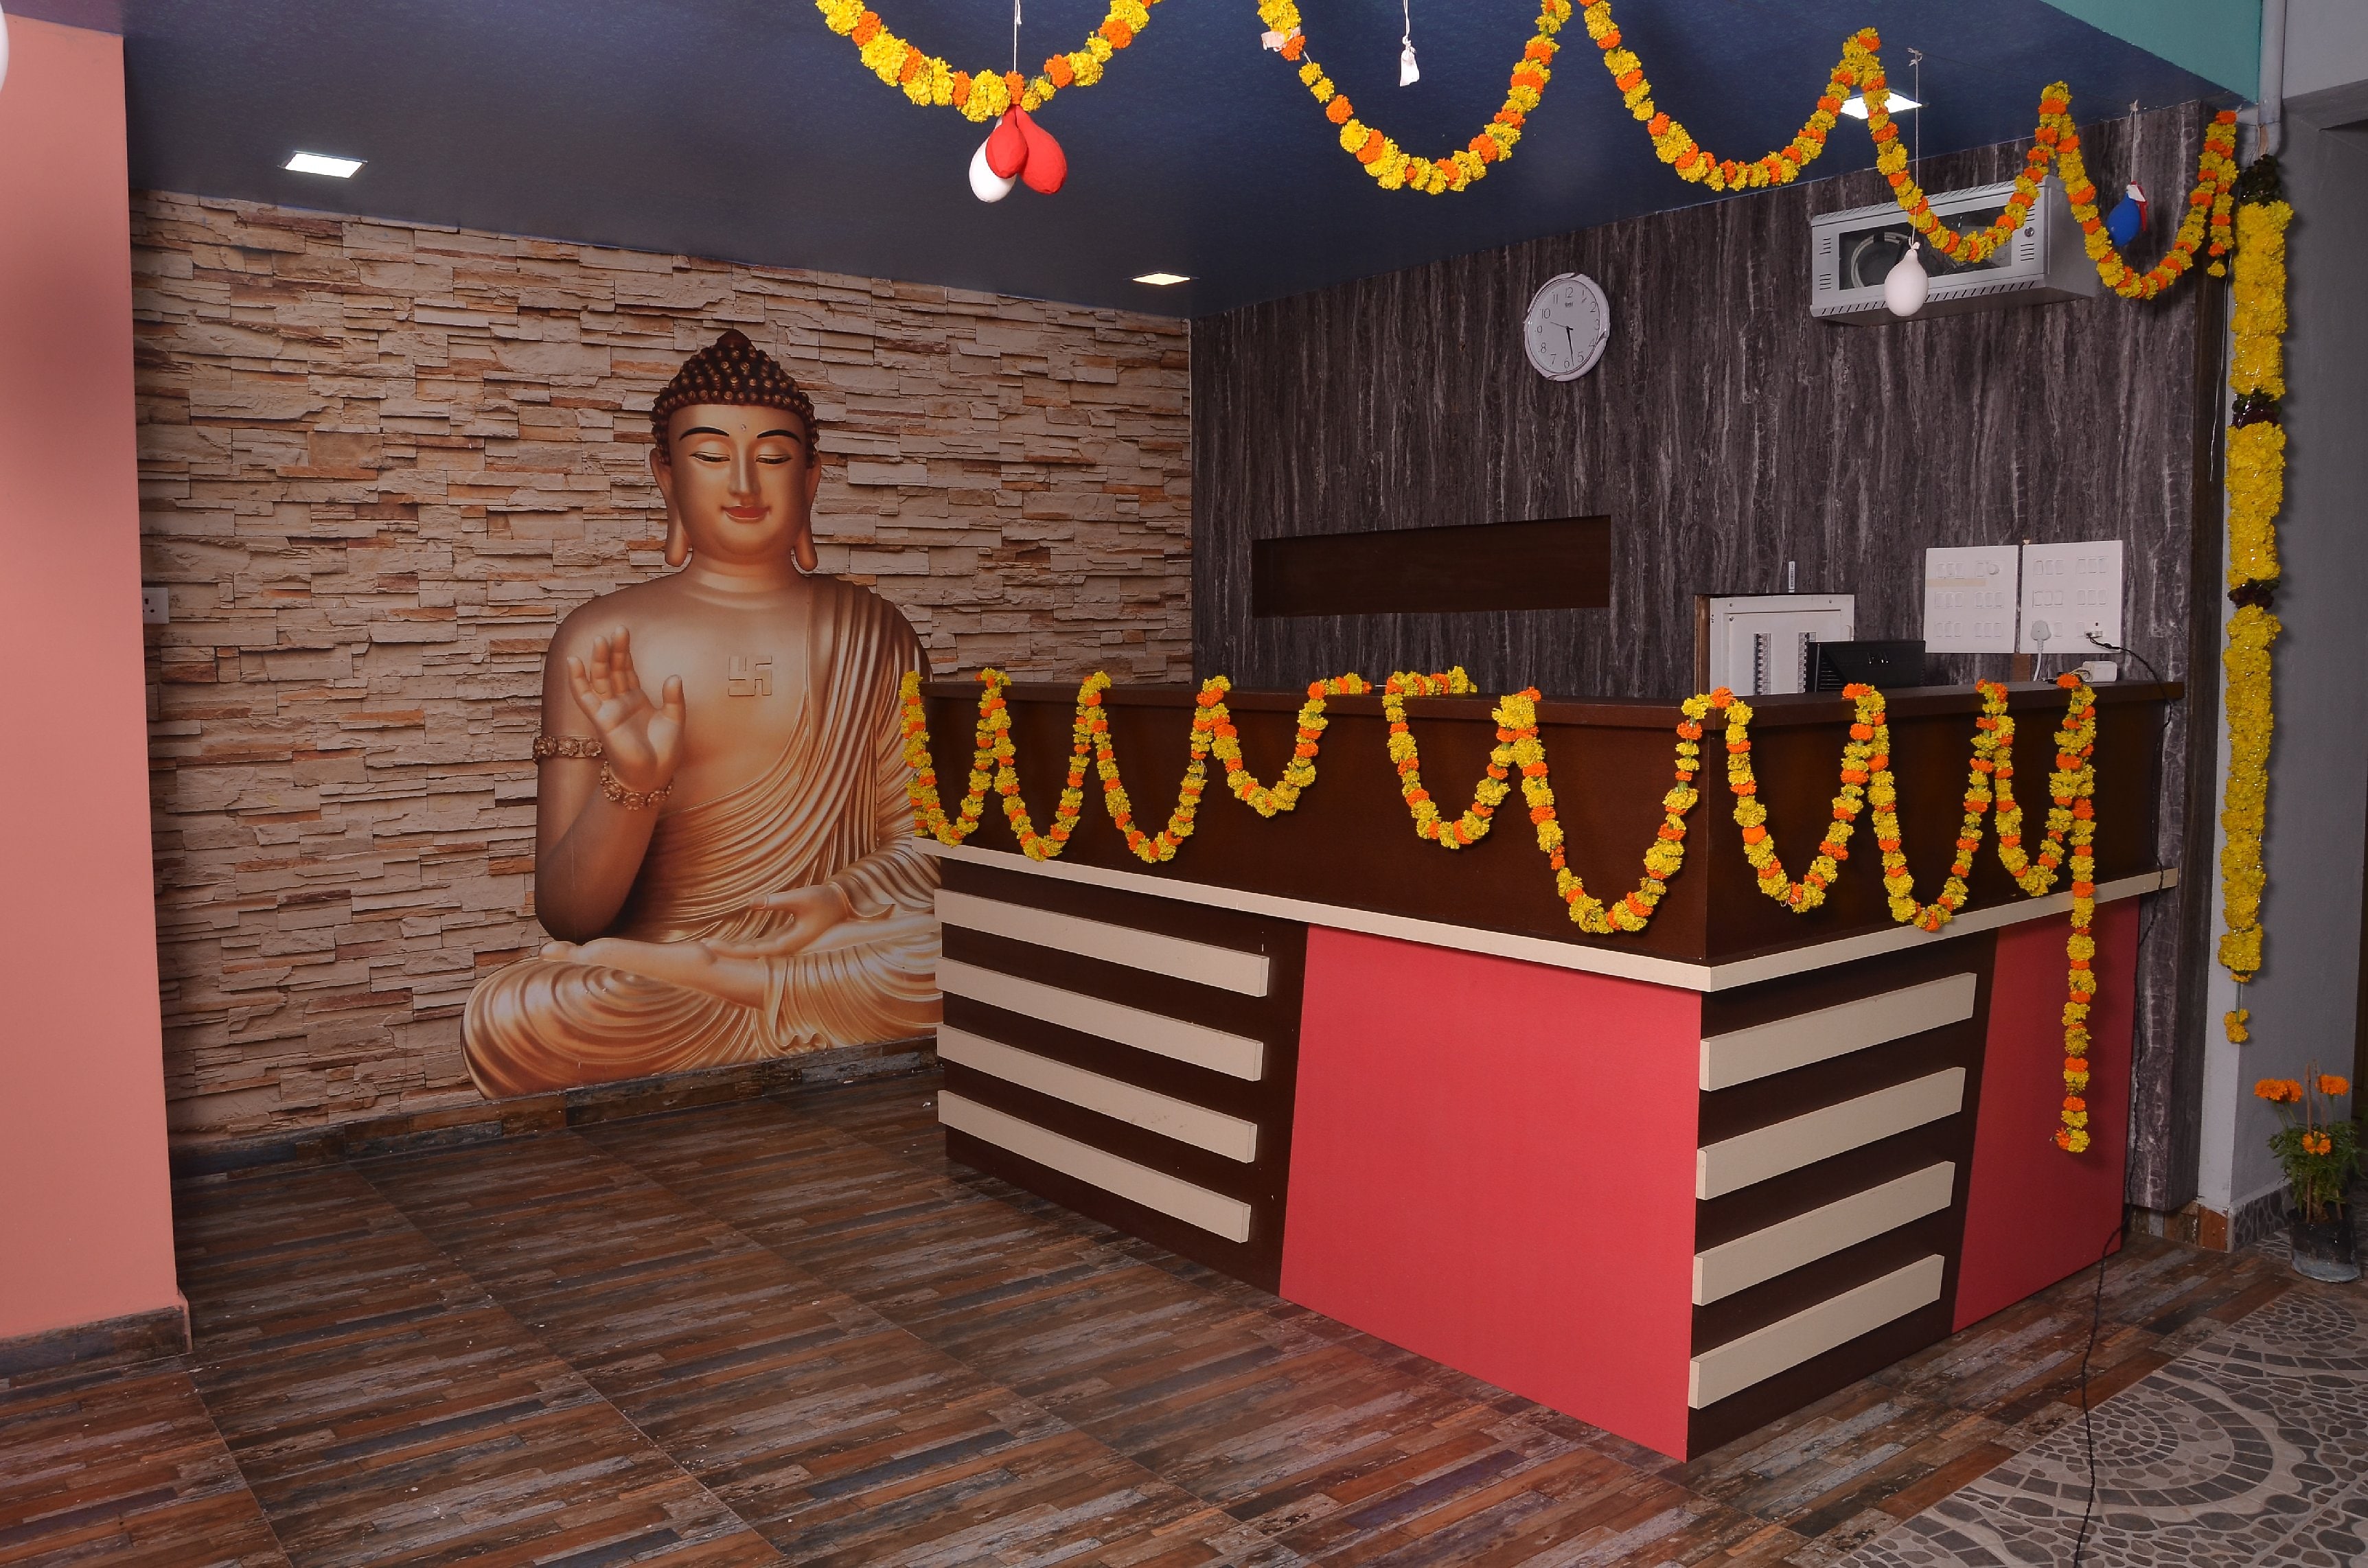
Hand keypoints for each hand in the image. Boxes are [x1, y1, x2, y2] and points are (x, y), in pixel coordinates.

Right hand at [566, 628, 684, 792]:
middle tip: (618, 630)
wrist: (653, 776)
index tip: (624, 631)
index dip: (624, 651)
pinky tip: (574, 662)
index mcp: (636, 698)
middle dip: (615, 650)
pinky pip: (585, 697)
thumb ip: (674, 699)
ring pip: (600, 679)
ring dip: (599, 660)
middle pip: (614, 669)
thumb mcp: (675, 720)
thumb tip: (674, 676)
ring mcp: (609, 709)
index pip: (627, 669)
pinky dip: (578, 680)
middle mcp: (620, 701)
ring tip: (601, 640)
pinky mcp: (602, 720)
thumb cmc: (664, 751)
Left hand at [705, 883, 854, 960]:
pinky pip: (759, 946)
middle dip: (726, 951)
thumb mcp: (801, 898)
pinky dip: (744, 946)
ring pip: (754, 952)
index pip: (752, 951)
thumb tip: (752, 902)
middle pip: (749, 955)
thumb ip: (776, 900)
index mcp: (789, 944)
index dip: (730, 950)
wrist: (843, 905)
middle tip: (702, 947)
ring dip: (733, 950)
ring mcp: (785, 946)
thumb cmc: (824, 900)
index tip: (711, 945)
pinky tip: (731, 945)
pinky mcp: (784, 940)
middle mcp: (785, 949)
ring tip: (711, 946)